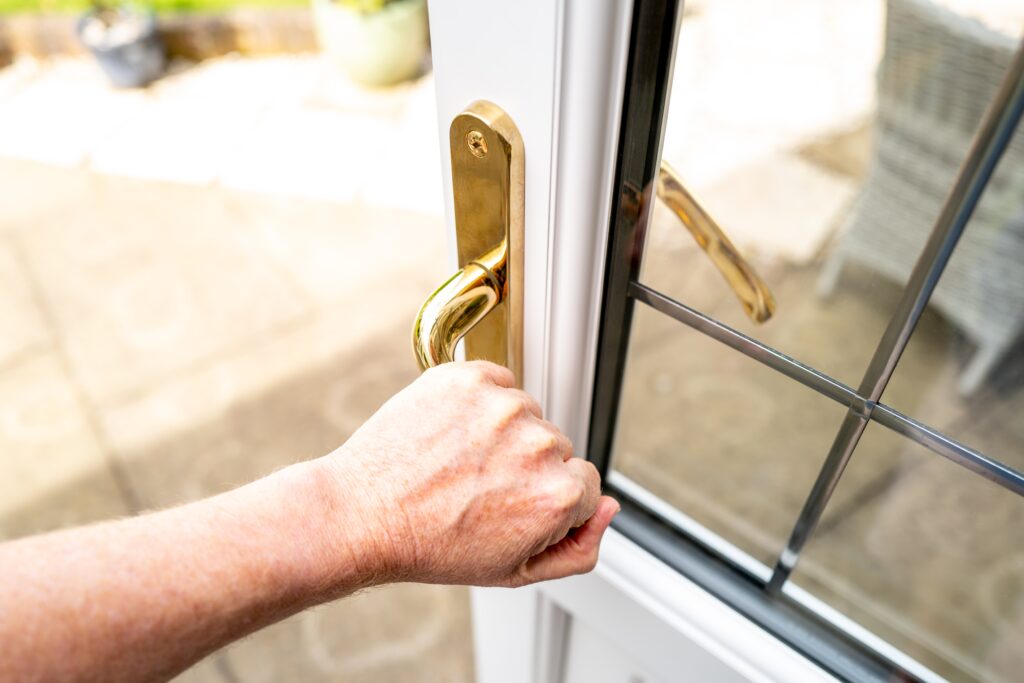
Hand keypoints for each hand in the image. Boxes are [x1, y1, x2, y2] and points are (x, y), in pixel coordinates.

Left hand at [319, 361, 618, 586]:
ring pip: (525, 414)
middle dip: (526, 466)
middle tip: (478, 491)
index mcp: (559, 493)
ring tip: (459, 463)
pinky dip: (479, 403)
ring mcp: (502, 406)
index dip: (546, 501)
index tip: (509, 509)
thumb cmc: (433, 547)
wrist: (363, 515)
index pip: (584, 484)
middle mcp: (538, 444)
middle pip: (556, 447)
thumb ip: (579, 548)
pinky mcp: (467, 379)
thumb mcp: (516, 571)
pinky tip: (451, 434)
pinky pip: (497, 382)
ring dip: (502, 432)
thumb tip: (610, 508)